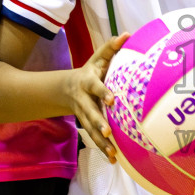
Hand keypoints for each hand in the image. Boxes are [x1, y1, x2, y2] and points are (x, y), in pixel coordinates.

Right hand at [66, 33, 128, 161]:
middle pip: (90, 113)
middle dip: (98, 123)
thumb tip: (127, 34)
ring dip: (101, 142)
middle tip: (108, 132)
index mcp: (88, 82)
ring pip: (90, 130)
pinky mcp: (86, 125)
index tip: (113, 100)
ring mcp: (83, 115)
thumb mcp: (98, 57)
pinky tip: (114, 159)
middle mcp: (84, 100)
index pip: (96, 87)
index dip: (103, 93)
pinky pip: (93, 138)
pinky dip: (103, 148)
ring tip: (113, 154)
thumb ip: (111, 47)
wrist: (67, 88)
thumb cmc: (91, 70)